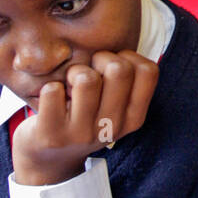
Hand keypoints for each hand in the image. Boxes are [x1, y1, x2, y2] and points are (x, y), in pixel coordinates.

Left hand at [11, 51, 158, 186]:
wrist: (49, 159)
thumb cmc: (84, 118)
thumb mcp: (114, 106)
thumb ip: (125, 80)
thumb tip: (121, 38)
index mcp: (133, 118)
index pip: (149, 70)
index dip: (128, 57)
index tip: (112, 67)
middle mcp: (112, 128)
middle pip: (119, 69)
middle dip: (99, 59)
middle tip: (88, 73)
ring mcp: (82, 134)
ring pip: (86, 79)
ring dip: (73, 72)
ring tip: (68, 86)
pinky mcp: (52, 135)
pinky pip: (52, 91)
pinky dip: (49, 88)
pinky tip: (51, 101)